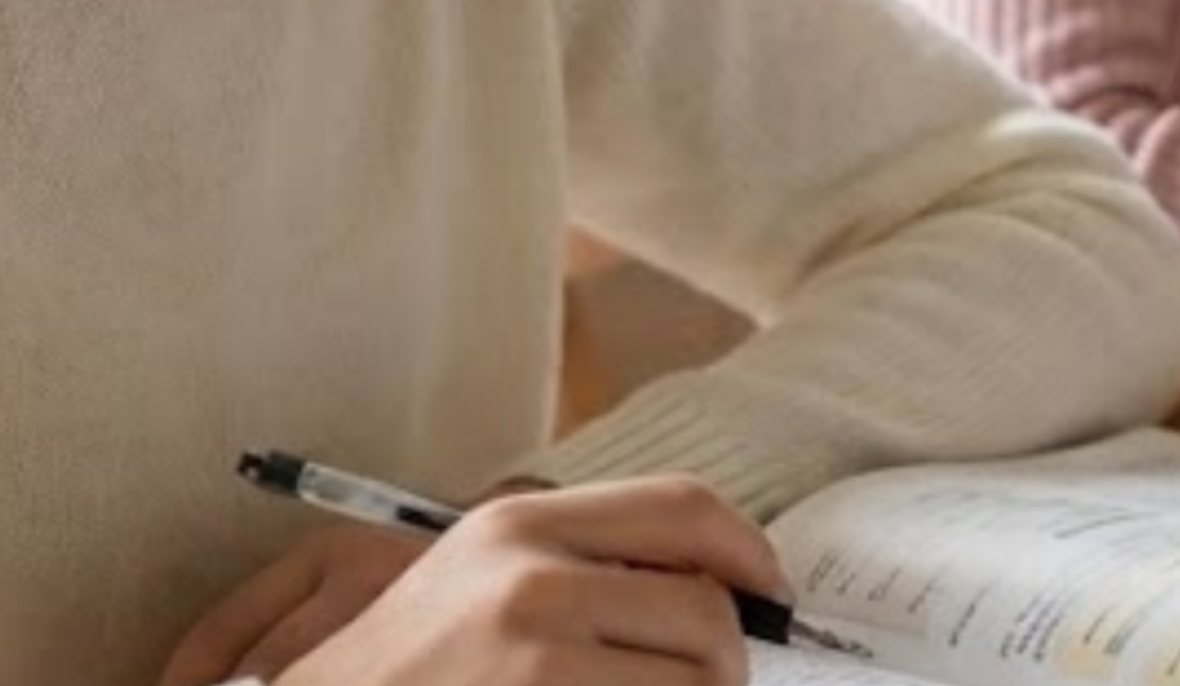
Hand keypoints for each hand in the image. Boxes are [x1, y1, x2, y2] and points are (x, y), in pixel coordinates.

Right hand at [166, 474, 790, 685]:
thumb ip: (582, 564)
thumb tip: (714, 586)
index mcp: (520, 525)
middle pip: (706, 612)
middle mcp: (532, 579)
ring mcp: (534, 661)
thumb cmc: (404, 671)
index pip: (684, 509)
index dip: (750, 553)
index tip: (775, 595)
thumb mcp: (483, 581)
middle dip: (726, 667)